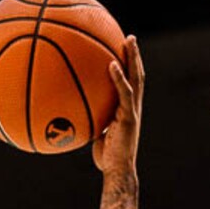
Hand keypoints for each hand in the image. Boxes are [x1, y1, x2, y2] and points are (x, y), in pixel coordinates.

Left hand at [92, 35, 143, 174]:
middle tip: (130, 37)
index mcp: (127, 110)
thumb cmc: (106, 157)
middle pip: (138, 75)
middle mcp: (133, 107)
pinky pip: (124, 93)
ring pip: (137, 79)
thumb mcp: (96, 134)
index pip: (131, 83)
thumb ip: (90, 120)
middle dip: (135, 56)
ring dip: (133, 58)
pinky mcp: (129, 118)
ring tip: (129, 40)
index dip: (130, 66)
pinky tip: (111, 64)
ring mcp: (133, 111)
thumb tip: (71, 113)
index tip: (124, 49)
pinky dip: (118, 77)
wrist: (117, 171)